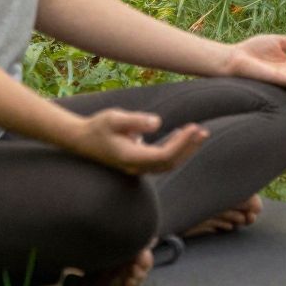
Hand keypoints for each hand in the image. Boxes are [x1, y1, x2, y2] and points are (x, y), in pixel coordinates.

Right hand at [67, 108, 207, 175]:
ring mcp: (137, 167)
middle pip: (169, 163)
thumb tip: (157, 122)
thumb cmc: (97, 126)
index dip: (181, 144)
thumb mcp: (114, 118)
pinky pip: (161, 159)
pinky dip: (175, 148)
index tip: (193, 128)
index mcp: (131, 158)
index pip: (164, 156)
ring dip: (185, 149)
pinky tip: (182, 135)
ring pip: (167, 163)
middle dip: (188, 148)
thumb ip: (135, 121)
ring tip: (200, 133)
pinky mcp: (138, 162)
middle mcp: (136, 167)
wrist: (81, 139)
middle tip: (203, 131)